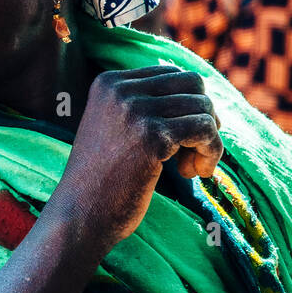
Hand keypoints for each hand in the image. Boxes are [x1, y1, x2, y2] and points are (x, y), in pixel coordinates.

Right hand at [56, 65, 222, 246]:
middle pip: (193, 83)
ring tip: (189, 170)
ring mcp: (135, 111)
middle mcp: (120, 89)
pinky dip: (212, 152)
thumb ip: (145, 106)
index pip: (172, 75)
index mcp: (108, 82)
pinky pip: (206, 130)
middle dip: (204, 117)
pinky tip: (196, 174)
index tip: (184, 140)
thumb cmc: (102, 182)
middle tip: (193, 152)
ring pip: (203, 106)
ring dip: (208, 141)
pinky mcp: (153, 137)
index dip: (188, 106)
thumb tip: (203, 95)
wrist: (79, 217)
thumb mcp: (115, 129)